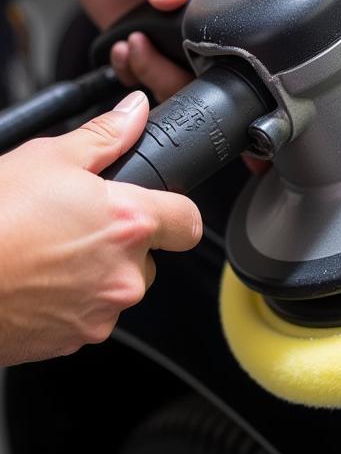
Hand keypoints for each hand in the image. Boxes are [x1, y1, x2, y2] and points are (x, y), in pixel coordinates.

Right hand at [0, 90, 201, 364]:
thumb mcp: (46, 159)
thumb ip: (104, 136)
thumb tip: (134, 113)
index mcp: (129, 223)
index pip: (188, 221)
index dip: (174, 210)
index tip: (158, 207)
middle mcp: (126, 272)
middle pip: (149, 256)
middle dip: (122, 242)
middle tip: (77, 227)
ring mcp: (103, 311)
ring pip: (118, 286)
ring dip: (97, 272)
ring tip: (49, 253)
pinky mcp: (77, 340)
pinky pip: (89, 314)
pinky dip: (71, 301)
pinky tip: (38, 281)